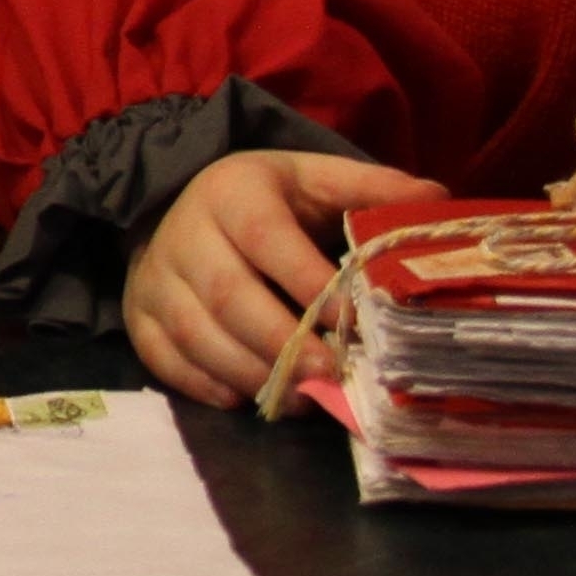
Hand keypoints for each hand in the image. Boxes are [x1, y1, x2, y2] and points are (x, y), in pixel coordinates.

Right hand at [124, 147, 439, 417]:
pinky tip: (247, 396)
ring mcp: (155, 279)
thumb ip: (371, 189)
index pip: (267, 240)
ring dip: (251, 373)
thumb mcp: (313, 178)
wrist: (174, 204)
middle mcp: (185, 234)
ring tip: (301, 397)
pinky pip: (166, 359)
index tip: (351, 325)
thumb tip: (439, 201)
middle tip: (329, 376)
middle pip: (229, 297)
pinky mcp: (137, 316)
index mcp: (232, 192)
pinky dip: (206, 385)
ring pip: (196, 335)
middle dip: (282, 344)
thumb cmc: (265, 200)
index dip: (308, 284)